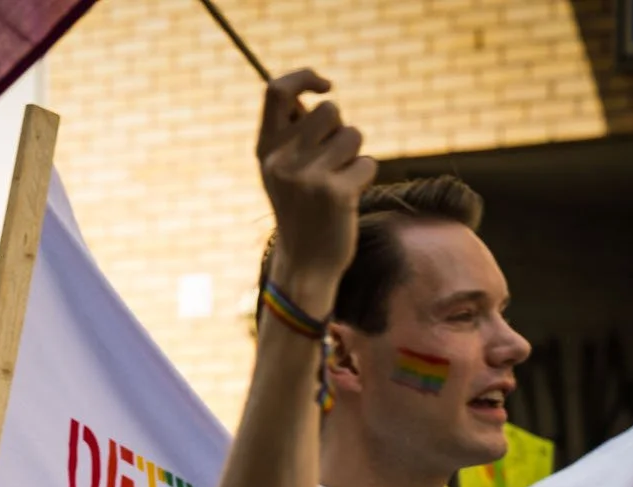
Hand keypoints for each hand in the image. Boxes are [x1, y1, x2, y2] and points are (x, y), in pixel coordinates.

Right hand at [255, 70, 376, 287]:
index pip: (276, 90)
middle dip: (341, 130)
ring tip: (337, 182)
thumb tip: (318, 95)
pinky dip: (364, 178)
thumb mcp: (282, 171)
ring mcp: (308, 177)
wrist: (304, 263)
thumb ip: (293, 134)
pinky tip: (347, 199)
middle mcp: (282, 160)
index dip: (305, 77)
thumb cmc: (299, 210)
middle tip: (331, 161)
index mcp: (265, 149)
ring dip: (354, 155)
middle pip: (330, 111)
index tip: (326, 86)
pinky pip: (367, 163)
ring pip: (353, 135)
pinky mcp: (336, 193)